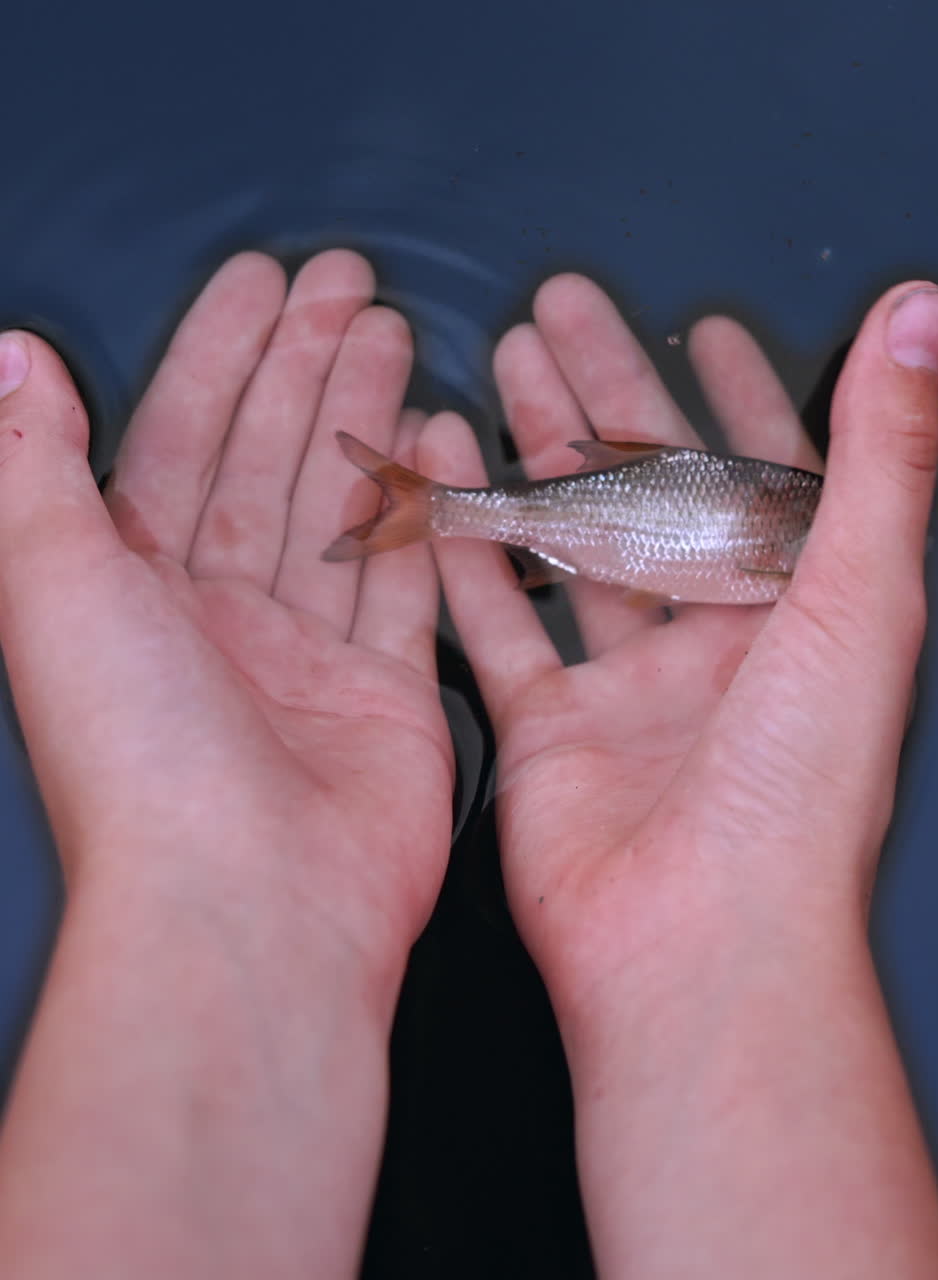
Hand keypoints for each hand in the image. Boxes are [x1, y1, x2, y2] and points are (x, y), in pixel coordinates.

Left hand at [0, 250, 451, 995]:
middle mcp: (218, 617)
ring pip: (340, 508)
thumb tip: (9, 359)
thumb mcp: (53, 589)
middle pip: (268, 461)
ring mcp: (308, 656)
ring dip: (363, 418)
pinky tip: (437, 444)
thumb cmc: (140, 755)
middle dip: (304, 364)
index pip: (181, 440)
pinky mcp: (388, 693)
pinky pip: (408, 581)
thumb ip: (31, 468)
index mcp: (130, 589)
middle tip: (349, 281)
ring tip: (394, 333)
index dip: (220, 352)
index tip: (265, 279)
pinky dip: (423, 510)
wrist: (249, 906)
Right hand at [423, 274, 937, 1276]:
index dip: (747, 395)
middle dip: (613, 393)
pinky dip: (469, 546)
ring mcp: (630, 687)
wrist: (700, 941)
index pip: (771, 474)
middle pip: (657, 490)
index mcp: (802, 613)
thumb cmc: (800, 781)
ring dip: (541, 450)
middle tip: (566, 304)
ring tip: (503, 356)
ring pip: (576, 540)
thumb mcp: (860, 593)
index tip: (708, 325)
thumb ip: (885, 452)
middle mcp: (718, 645)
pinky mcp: (551, 730)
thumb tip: (928, 312)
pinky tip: (443, 467)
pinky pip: (500, 620)